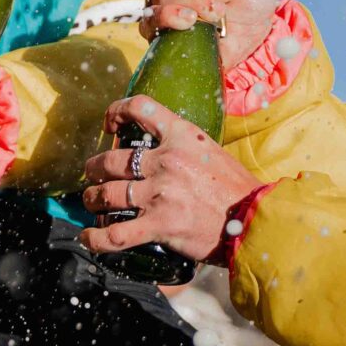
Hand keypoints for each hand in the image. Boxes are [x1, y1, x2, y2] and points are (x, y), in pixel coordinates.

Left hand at [79, 94, 257, 264]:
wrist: (257, 221)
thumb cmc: (238, 189)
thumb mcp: (211, 152)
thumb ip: (184, 148)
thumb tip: (160, 151)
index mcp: (183, 135)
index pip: (141, 107)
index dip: (116, 111)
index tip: (108, 123)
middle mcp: (167, 160)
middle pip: (111, 160)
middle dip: (94, 169)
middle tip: (93, 176)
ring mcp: (161, 193)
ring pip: (108, 195)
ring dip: (93, 200)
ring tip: (92, 203)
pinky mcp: (160, 225)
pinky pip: (115, 233)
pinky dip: (96, 237)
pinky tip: (89, 237)